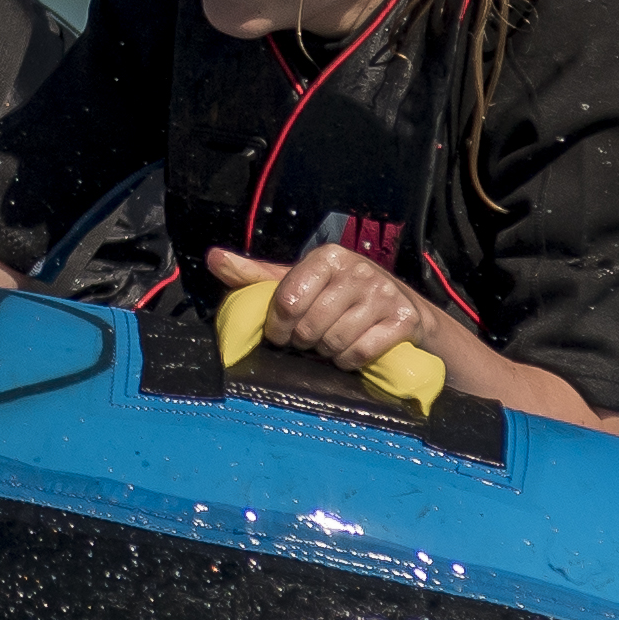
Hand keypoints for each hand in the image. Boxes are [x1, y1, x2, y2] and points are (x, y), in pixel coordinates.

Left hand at [200, 243, 441, 379]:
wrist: (404, 311)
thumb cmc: (339, 297)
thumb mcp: (299, 283)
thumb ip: (255, 275)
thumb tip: (214, 257)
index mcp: (327, 257)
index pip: (288, 300)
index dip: (278, 327)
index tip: (280, 335)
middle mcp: (358, 270)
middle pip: (310, 326)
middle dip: (305, 341)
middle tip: (311, 340)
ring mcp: (384, 294)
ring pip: (335, 342)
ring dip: (328, 353)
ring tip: (331, 345)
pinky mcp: (403, 320)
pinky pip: (361, 353)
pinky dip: (350, 362)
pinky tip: (351, 354)